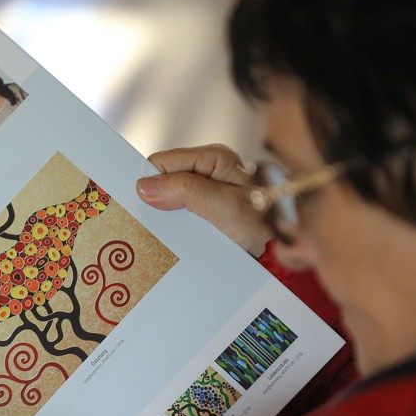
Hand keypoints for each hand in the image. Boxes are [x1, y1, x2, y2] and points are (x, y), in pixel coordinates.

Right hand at [136, 144, 271, 256]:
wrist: (275, 257)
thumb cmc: (259, 228)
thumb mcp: (224, 207)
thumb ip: (187, 191)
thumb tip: (145, 186)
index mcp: (214, 158)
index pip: (163, 162)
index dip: (149, 182)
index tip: (139, 205)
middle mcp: (208, 171)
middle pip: (163, 180)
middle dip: (153, 201)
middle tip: (148, 225)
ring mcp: (204, 192)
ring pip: (166, 199)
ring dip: (162, 217)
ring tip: (161, 236)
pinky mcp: (202, 211)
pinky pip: (176, 214)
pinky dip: (170, 226)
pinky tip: (170, 239)